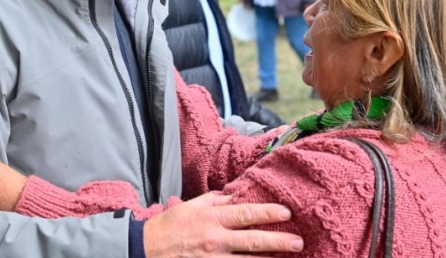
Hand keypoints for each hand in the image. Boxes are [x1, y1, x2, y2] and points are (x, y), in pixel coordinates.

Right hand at [143, 192, 302, 256]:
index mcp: (212, 218)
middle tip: (299, 242)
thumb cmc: (169, 226)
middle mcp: (216, 240)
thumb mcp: (190, 206)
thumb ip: (213, 200)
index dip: (268, 213)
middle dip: (279, 241)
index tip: (286, 212)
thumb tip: (233, 195)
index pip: (246, 214)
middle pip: (253, 240)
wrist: (146, 250)